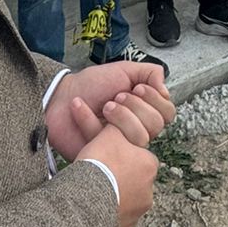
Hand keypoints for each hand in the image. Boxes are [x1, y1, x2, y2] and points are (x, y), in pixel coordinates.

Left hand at [43, 61, 173, 162]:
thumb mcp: (123, 70)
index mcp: (143, 111)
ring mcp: (120, 145)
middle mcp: (136, 129)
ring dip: (121, 116)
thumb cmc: (92, 84)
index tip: (137, 88)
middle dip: (136, 107)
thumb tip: (166, 91)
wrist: (60, 96)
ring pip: (139, 138)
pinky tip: (80, 108)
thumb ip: (150, 73)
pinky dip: (89, 121)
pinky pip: (107, 145)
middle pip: (156, 126)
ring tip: (104, 106)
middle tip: (116, 97)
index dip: (155, 100)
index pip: (167, 113)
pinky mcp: (102, 156)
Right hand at [75, 125, 157, 226]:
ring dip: (113, 194)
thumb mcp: (109, 134)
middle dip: (119, 175)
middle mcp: (149, 191)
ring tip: (93, 190)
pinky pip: (116, 217)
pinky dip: (106, 211)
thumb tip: (119, 121)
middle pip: (133, 179)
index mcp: (150, 166)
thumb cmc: (99, 165)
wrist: (86, 201)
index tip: (106, 156)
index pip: (138, 156)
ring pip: (125, 199)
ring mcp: (137, 212)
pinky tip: (92, 206)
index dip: (121, 154)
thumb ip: (119, 126)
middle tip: (99, 172)